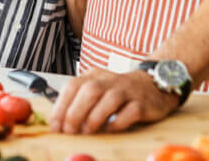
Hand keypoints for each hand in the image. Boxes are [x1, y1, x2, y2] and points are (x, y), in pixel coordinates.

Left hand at [49, 69, 178, 133]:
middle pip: (89, 91)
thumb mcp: (98, 90)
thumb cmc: (120, 91)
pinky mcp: (142, 103)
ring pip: (109, 99)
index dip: (61, 106)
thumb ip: (80, 102)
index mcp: (94, 76)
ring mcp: (127, 90)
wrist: (153, 84)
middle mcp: (110, 80)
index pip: (73, 86)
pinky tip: (109, 130)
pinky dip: (117, 123)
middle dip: (75, 113)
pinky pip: (130, 112)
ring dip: (94, 118)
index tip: (55, 125)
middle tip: (69, 131)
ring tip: (87, 132)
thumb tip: (60, 123)